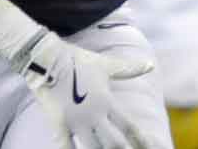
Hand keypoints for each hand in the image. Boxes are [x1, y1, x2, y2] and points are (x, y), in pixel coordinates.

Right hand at [19, 30, 155, 148]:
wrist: (46, 58)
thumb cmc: (77, 61)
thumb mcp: (106, 65)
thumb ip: (129, 69)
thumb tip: (151, 64)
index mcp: (107, 101)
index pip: (128, 126)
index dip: (140, 140)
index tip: (150, 148)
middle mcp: (93, 114)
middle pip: (113, 142)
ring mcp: (75, 121)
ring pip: (92, 148)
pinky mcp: (57, 124)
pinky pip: (65, 146)